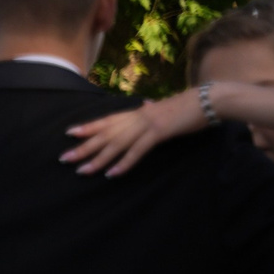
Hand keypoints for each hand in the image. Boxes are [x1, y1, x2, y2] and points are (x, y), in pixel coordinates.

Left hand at [64, 93, 200, 175]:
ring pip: (116, 144)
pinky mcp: (159, 132)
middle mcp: (138, 116)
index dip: (88, 127)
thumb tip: (145, 107)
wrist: (209, 100)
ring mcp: (147, 124)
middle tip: (64, 159)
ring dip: (98, 159)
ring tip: (82, 171)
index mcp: (138, 112)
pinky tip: (112, 174)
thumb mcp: (164, 109)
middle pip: (105, 134)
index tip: (69, 133)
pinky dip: (124, 163)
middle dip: (84, 147)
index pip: (107, 120)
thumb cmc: (188, 107)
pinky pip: (138, 150)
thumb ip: (151, 112)